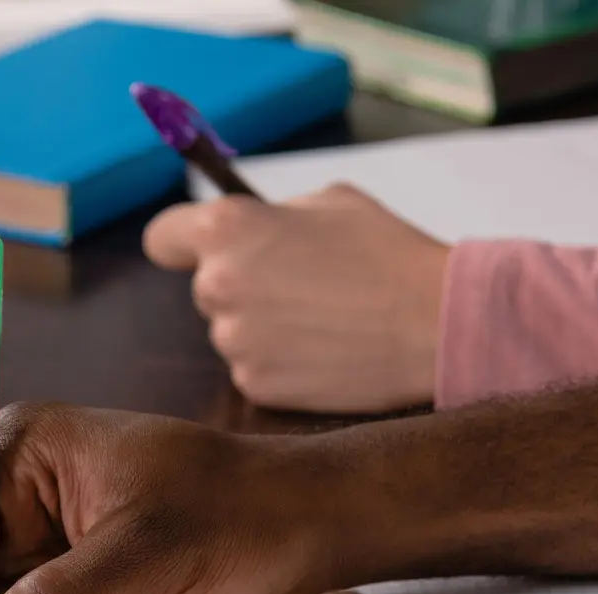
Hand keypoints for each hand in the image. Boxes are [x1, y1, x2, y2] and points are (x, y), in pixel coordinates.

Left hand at [143, 183, 450, 413]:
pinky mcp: (256, 387)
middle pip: (207, 287)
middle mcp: (217, 286)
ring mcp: (234, 342)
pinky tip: (326, 352)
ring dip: (265, 327)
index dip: (182, 243)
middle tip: (300, 286)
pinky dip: (283, 364)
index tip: (196, 250)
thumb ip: (273, 216)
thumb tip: (254, 232)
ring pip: (234, 331)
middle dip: (243, 285)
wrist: (436, 322)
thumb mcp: (329, 202)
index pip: (162, 238)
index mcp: (226, 229)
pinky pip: (256, 369)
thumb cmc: (388, 251)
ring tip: (324, 321)